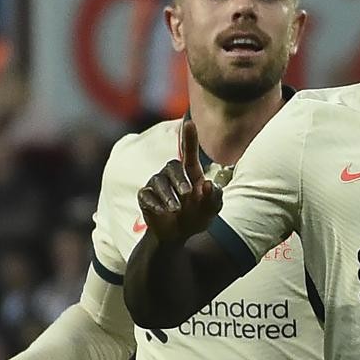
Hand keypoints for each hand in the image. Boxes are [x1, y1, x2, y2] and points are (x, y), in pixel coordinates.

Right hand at [137, 121, 221, 242]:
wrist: (176, 237)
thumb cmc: (196, 218)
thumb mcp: (211, 210)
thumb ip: (214, 198)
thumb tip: (208, 184)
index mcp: (190, 174)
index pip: (189, 152)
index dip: (189, 138)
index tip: (190, 123)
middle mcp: (172, 175)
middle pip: (172, 166)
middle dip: (180, 179)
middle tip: (188, 195)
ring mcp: (157, 185)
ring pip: (158, 180)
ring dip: (168, 195)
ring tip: (176, 210)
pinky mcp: (145, 196)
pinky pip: (146, 195)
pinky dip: (155, 204)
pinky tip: (162, 212)